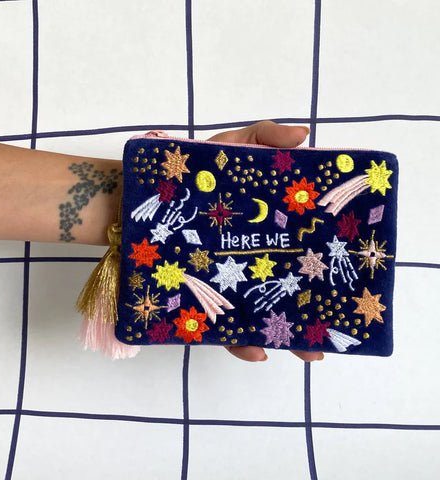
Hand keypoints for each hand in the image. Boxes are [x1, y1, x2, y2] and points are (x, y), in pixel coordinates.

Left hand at [208, 121, 323, 362]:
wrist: (142, 196)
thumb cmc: (192, 170)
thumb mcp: (232, 146)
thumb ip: (265, 136)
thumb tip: (305, 136)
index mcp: (267, 230)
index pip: (302, 250)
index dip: (323, 265)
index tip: (345, 279)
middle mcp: (251, 259)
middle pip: (285, 287)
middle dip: (310, 312)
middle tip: (332, 332)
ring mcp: (225, 279)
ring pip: (258, 313)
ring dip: (284, 334)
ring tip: (307, 350)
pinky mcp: (198, 295)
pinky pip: (219, 324)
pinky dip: (237, 342)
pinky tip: (255, 352)